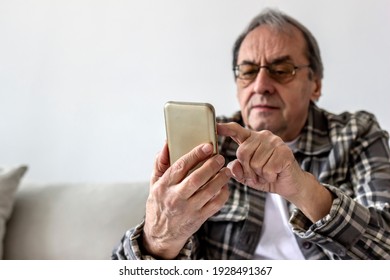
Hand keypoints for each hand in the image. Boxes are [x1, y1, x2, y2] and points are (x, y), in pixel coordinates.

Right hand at [143, 142, 230, 258]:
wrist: (160, 235)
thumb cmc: (159, 203)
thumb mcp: (154, 183)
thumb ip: (160, 163)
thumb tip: (167, 143)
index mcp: (164, 186)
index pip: (180, 167)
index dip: (195, 155)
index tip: (207, 146)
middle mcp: (175, 198)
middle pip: (197, 179)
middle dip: (211, 165)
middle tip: (220, 157)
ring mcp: (188, 209)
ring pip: (209, 191)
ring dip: (221, 179)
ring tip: (226, 170)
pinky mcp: (199, 218)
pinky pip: (215, 205)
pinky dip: (223, 194)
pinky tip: (225, 186)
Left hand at [217, 122, 332, 221]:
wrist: (291, 185)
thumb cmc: (267, 178)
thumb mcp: (247, 176)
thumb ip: (237, 171)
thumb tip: (232, 166)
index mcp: (252, 139)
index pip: (237, 131)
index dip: (225, 128)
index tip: (215, 126)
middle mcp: (264, 136)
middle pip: (242, 153)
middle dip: (247, 169)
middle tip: (258, 174)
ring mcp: (275, 142)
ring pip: (255, 163)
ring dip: (260, 175)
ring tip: (268, 174)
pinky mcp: (284, 152)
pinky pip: (267, 169)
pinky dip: (269, 177)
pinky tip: (276, 174)